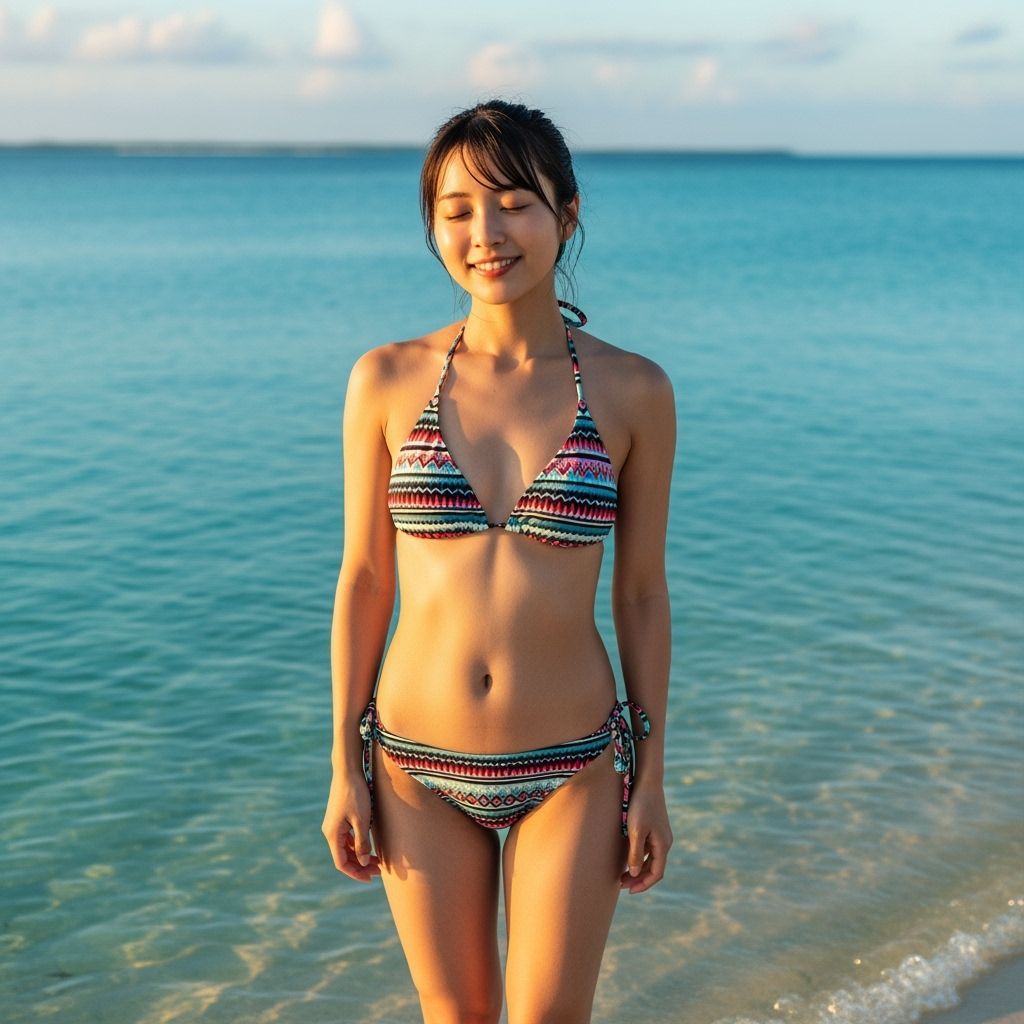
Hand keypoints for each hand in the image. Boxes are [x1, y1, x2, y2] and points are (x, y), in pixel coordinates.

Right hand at [321, 769, 381, 882]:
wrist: (348, 771)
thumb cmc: (355, 794)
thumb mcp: (362, 820)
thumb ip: (361, 843)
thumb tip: (362, 863)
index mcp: (332, 834)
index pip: (341, 863)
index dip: (356, 873)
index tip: (371, 878)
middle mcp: (330, 832)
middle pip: (344, 857)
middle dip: (360, 866)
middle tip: (380, 869)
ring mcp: (334, 825)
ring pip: (346, 848)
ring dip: (360, 856)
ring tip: (378, 860)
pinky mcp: (339, 818)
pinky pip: (347, 838)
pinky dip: (358, 845)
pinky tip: (370, 846)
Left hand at [620, 779, 672, 893]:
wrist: (647, 780)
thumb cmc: (640, 804)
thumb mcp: (635, 830)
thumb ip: (636, 853)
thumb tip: (635, 874)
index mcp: (663, 844)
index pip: (656, 873)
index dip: (643, 884)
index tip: (628, 890)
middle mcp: (664, 841)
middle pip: (654, 868)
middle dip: (639, 879)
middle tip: (621, 885)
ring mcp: (660, 834)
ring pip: (651, 859)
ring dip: (638, 869)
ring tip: (621, 875)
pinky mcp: (654, 827)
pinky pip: (648, 848)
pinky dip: (639, 857)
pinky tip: (626, 857)